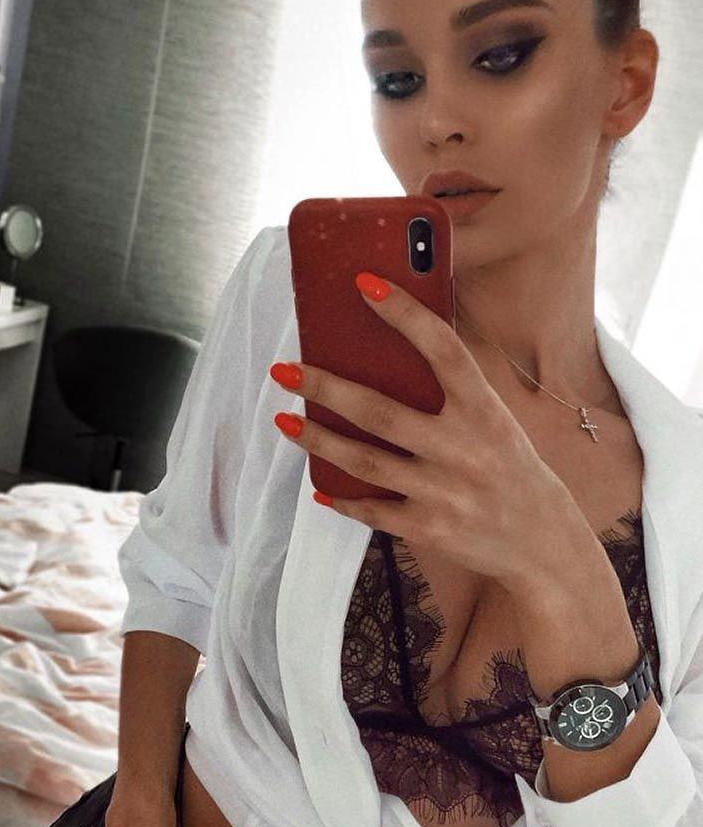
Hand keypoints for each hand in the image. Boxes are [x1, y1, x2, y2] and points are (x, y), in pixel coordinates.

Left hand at [271, 271, 584, 589]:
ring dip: (318, 440)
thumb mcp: (495, 423)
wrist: (542, 541)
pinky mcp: (430, 528)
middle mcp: (464, 448)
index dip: (406, 315)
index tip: (365, 285)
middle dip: (326, 388)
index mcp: (485, 410)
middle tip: (284, 369)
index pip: (444, 350)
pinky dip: (342, 499)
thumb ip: (452, 396)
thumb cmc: (508, 469)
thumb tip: (385, 358)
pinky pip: (373, 510)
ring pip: (366, 462)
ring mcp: (444, 491)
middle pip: (381, 412)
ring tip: (285, 420)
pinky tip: (319, 487)